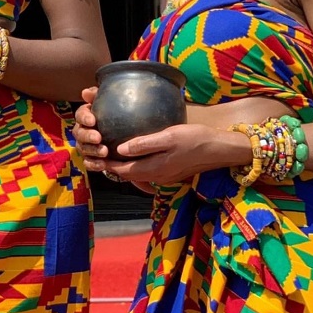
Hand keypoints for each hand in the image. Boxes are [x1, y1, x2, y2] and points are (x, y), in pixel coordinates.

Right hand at [73, 87, 109, 160]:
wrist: (124, 134)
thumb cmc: (115, 114)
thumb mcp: (110, 102)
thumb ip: (98, 95)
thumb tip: (86, 92)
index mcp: (86, 116)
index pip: (80, 115)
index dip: (84, 118)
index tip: (93, 120)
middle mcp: (82, 130)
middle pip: (79, 133)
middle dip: (87, 136)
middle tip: (98, 138)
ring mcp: (85, 146)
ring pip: (83, 149)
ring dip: (92, 151)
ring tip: (105, 152)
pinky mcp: (91, 159)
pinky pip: (88, 163)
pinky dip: (94, 164)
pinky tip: (103, 165)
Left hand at [96, 124, 250, 184]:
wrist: (219, 149)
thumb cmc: (194, 138)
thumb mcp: (168, 136)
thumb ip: (144, 144)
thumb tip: (120, 149)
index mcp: (153, 169)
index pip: (123, 170)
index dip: (107, 164)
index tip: (93, 155)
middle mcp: (156, 177)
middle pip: (128, 175)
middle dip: (111, 167)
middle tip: (97, 155)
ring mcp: (164, 177)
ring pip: (137, 175)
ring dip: (122, 167)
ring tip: (110, 154)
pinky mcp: (170, 172)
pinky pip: (146, 172)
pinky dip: (135, 166)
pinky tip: (134, 154)